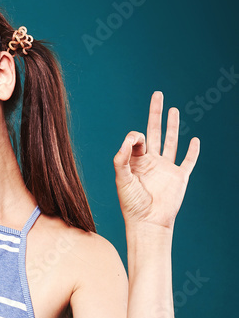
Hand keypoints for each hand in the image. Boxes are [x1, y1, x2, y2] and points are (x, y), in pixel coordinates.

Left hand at [113, 91, 199, 228]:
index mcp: (135, 162)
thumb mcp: (121, 179)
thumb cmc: (132, 204)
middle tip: (157, 94)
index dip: (135, 136)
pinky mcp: (179, 177)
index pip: (137, 138)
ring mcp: (166, 168)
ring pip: (171, 141)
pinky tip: (194, 140)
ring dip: (172, 126)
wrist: (148, 223)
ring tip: (173, 109)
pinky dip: (193, 151)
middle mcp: (151, 162)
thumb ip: (121, 158)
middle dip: (155, 113)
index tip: (134, 142)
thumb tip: (129, 138)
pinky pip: (188, 161)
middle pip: (154, 131)